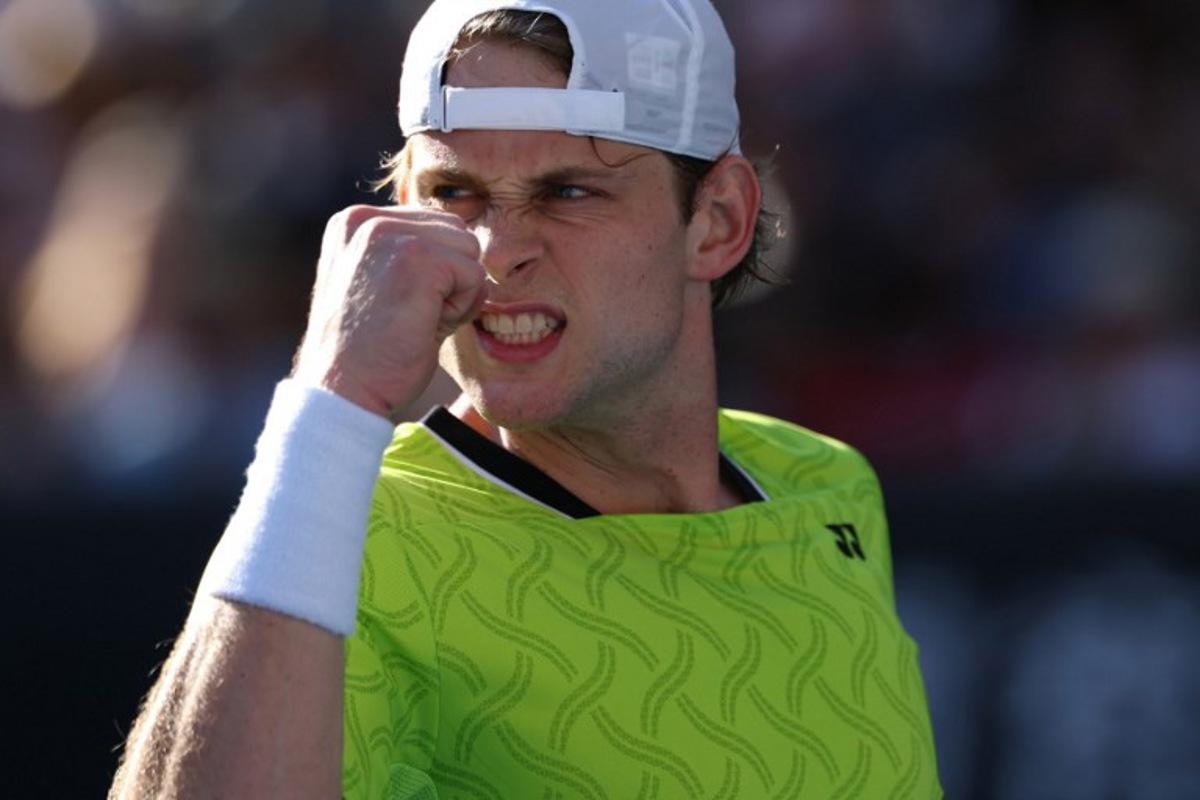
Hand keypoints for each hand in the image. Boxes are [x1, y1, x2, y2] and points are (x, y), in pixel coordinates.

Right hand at [292, 205, 487, 417]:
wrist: (344, 390)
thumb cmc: (367, 352)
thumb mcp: (381, 287)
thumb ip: (414, 257)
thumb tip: (469, 247)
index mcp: (356, 222)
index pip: (433, 225)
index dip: (436, 273)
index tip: (398, 306)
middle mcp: (368, 219)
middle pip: (456, 232)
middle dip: (450, 278)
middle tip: (413, 316)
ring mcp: (391, 234)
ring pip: (468, 250)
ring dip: (457, 292)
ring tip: (417, 319)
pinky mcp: (418, 257)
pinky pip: (475, 275)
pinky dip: (461, 308)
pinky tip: (425, 326)